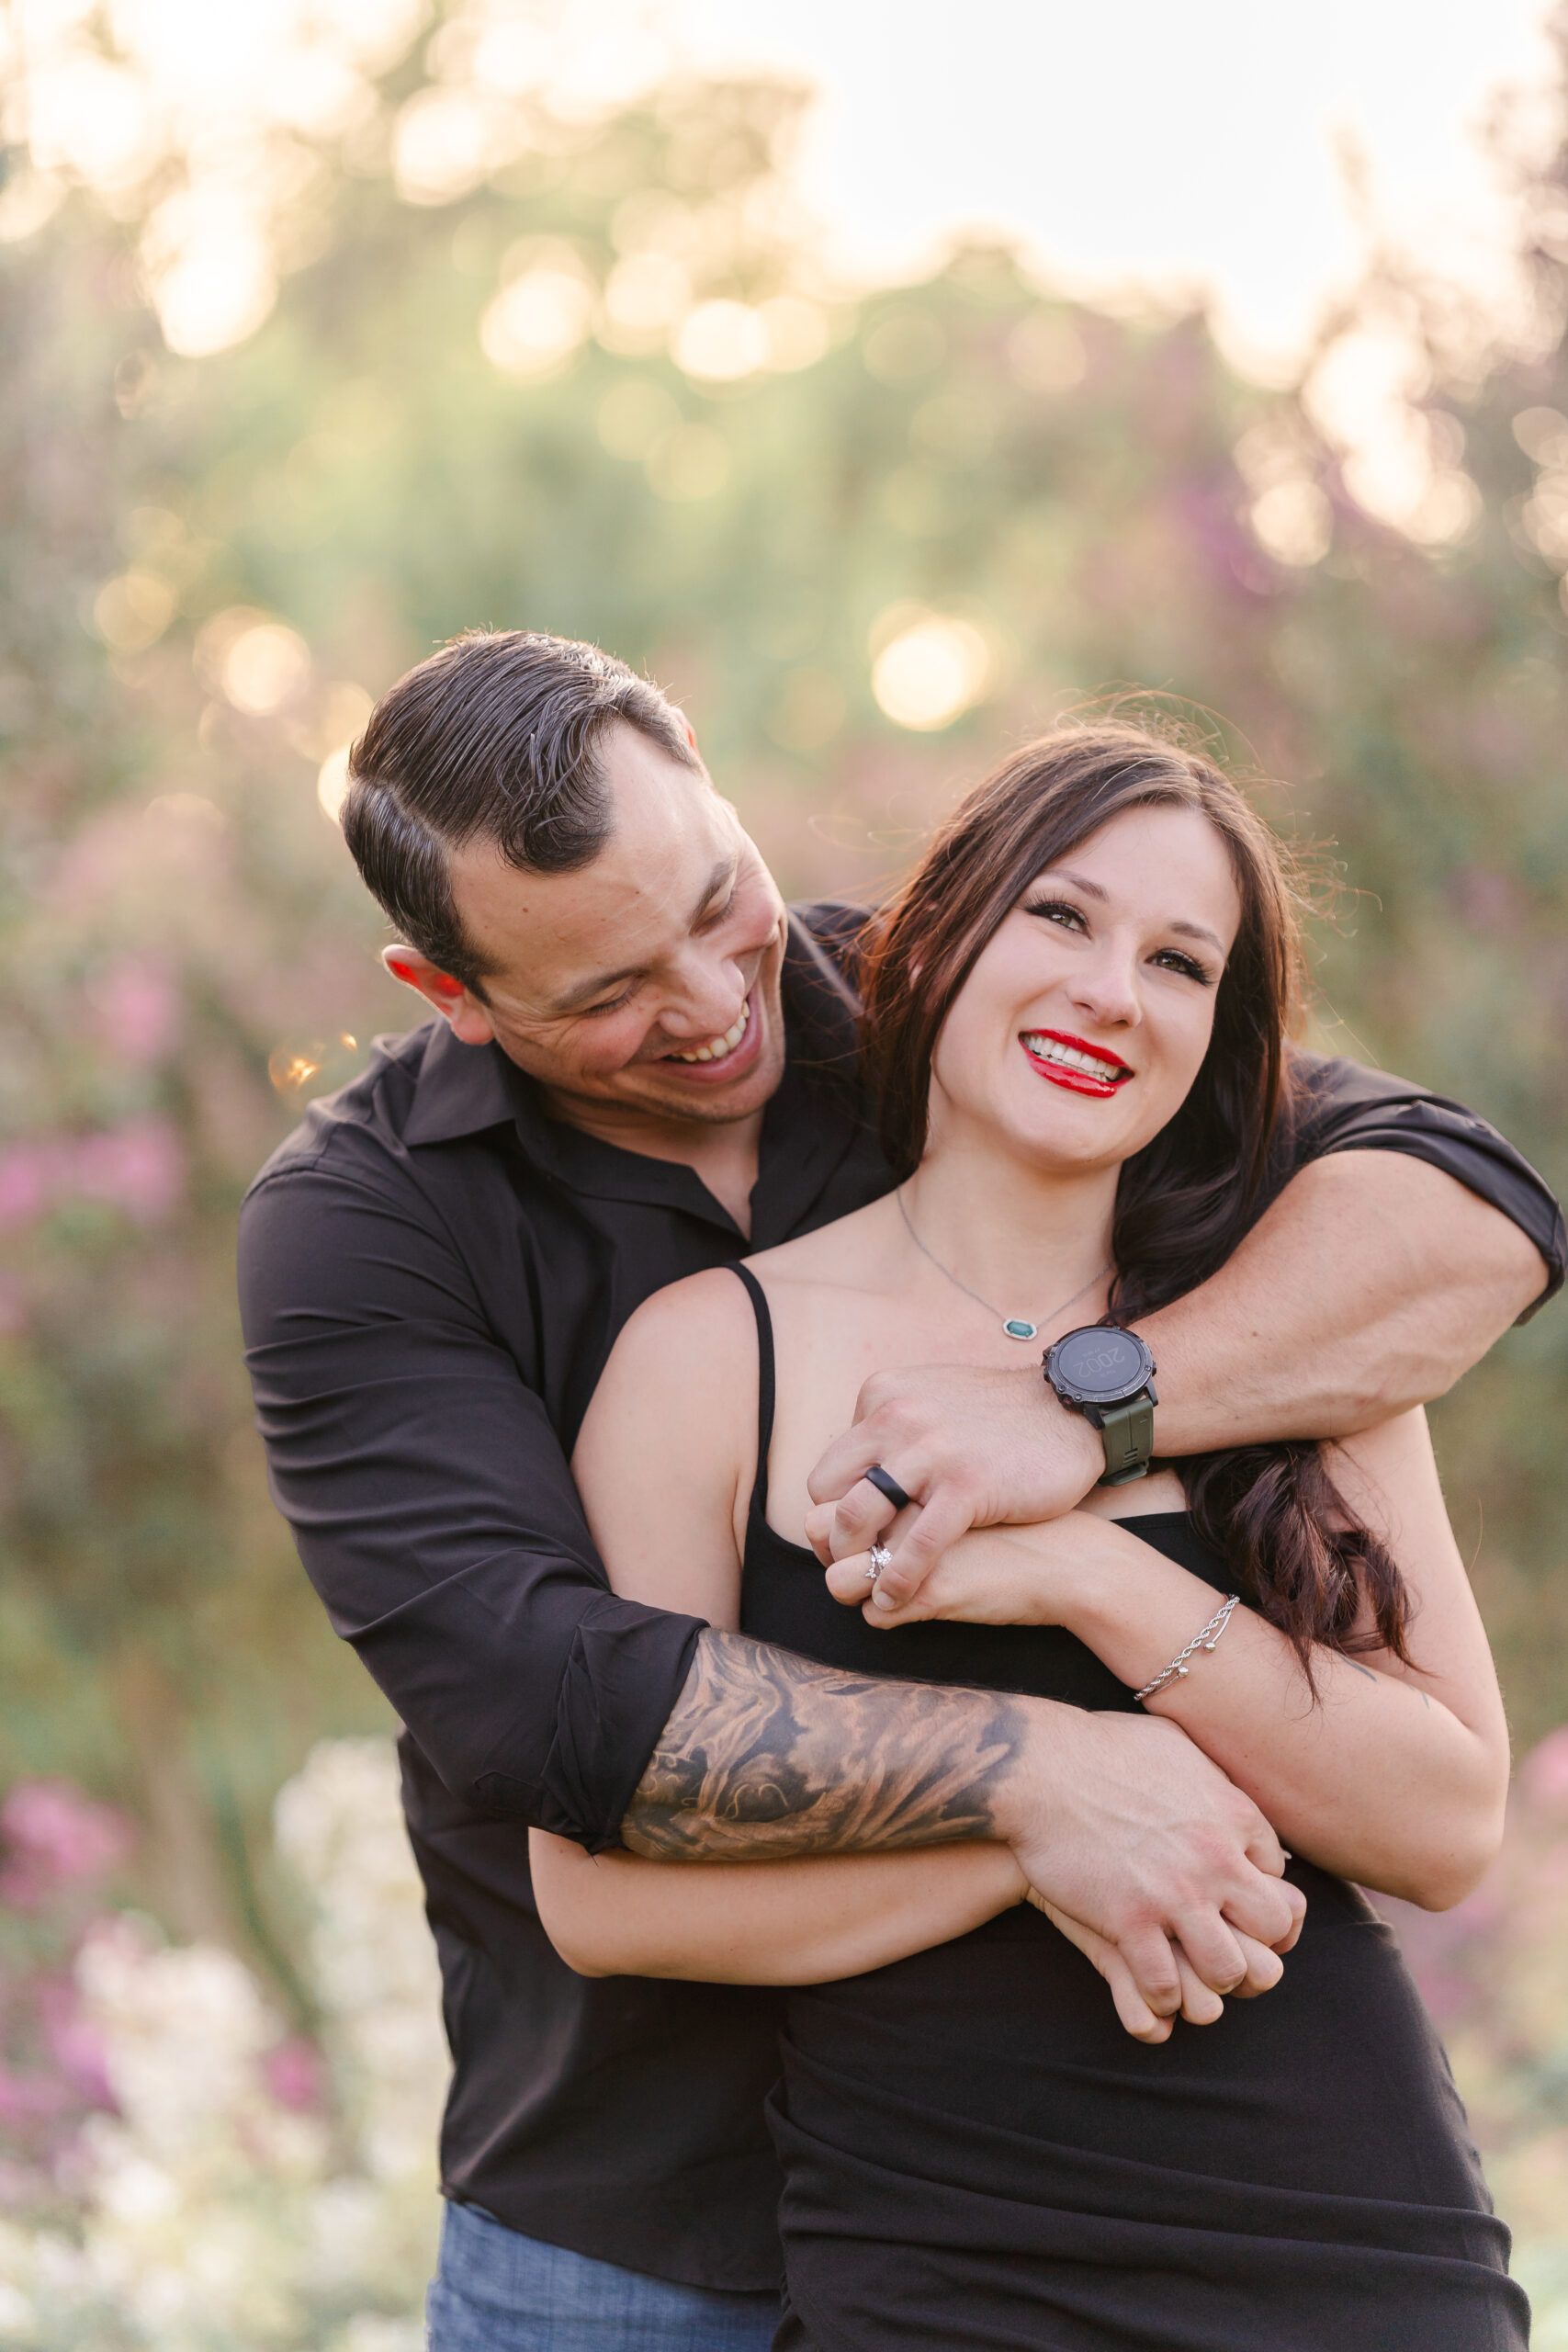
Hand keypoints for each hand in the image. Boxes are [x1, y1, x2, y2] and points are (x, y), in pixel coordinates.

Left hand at [805, 1363, 1103, 1613]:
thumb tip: (865, 1458)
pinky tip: (897, 1596)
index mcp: (884, 1397)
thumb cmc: (1006, 1414)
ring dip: (855, 1559)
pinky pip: (913, 1547)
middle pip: (830, 1494)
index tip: (853, 1533)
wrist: (1072, 1409)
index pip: (830, 1467)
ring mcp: (930, 1453)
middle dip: (835, 1536)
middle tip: (853, 1563)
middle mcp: (897, 1418)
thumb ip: (896, 1425)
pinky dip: (898, 1579)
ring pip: (858, 1518)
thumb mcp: (934, 1399)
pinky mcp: (966, 1487)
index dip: (835, 1507)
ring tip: (867, 1582)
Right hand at [996, 1702, 1304, 2022]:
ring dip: (1211, 1978)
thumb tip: (1232, 1801)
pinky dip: (1161, 1995)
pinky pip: (1164, 1985)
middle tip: (1221, 1945)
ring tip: (1189, 1971)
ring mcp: (1174, 1894)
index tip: (1234, 1908)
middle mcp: (1215, 1859)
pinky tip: (1148, 1980)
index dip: (1260, 1902)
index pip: (1280, 1879)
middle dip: (1254, 1944)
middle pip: (1271, 1929)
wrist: (1039, 1766)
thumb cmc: (1104, 1748)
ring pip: (1227, 1969)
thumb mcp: (1179, 1746)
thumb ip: (1215, 1779)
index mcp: (1232, 1815)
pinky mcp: (1128, 1921)